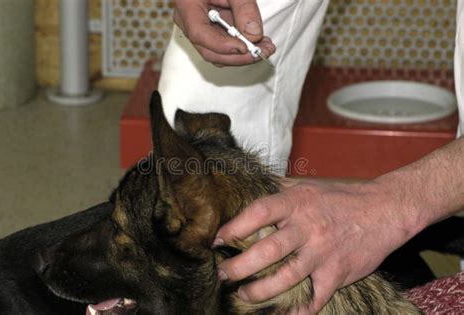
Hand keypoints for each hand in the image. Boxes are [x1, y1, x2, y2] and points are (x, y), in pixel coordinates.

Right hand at [173, 0, 275, 65]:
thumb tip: (253, 35)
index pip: (200, 34)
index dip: (222, 45)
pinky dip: (242, 48)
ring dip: (243, 56)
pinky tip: (259, 43)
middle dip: (238, 56)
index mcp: (187, 6)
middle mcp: (190, 23)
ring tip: (266, 47)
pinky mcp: (212, 32)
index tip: (243, 47)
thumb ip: (244, 7)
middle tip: (262, 51)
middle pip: (210, 51)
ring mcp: (200, 29)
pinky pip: (225, 47)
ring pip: (218, 54)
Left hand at [214, 177, 418, 313]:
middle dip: (239, 267)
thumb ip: (280, 190)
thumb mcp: (309, 186)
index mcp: (297, 202)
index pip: (258, 213)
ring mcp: (323, 252)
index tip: (217, 240)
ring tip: (244, 295)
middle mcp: (308, 227)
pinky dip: (298, 310)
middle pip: (267, 251)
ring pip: (285, 278)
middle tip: (223, 274)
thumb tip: (250, 190)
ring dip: (260, 291)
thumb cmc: (342, 196)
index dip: (234, 227)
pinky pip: (314, 298)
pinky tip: (282, 314)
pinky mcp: (338, 273)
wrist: (385, 209)